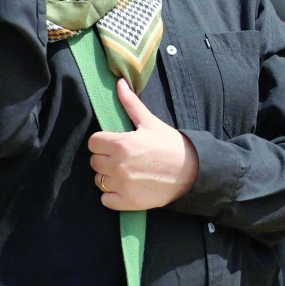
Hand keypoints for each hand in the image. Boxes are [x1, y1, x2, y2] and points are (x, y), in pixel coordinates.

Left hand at [88, 80, 198, 210]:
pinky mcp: (128, 202)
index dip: (102, 142)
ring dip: (108, 176)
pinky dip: (112, 195)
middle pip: (94, 162)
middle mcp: (118, 166)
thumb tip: (119, 83)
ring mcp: (122, 186)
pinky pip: (106, 200)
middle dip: (105, 158)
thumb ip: (130, 103)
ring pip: (99, 180)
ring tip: (125, 172)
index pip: (93, 143)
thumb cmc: (170, 144)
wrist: (191, 171)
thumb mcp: (150, 122)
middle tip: (123, 157)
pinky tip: (126, 187)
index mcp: (121, 144)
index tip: (114, 143)